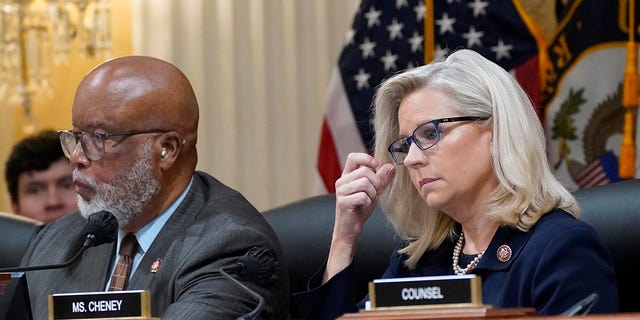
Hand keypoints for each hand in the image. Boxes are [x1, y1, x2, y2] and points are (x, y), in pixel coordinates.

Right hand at [323, 153, 394, 282]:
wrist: (351, 228)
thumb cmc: (360, 208)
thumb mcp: (374, 191)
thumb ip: (381, 178)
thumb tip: (390, 166)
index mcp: (347, 175)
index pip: (353, 157)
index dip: (366, 158)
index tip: (376, 165)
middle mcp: (341, 181)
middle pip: (364, 171)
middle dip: (376, 182)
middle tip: (376, 193)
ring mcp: (340, 191)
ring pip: (364, 182)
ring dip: (372, 193)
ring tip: (369, 200)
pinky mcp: (342, 202)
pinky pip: (362, 196)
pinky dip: (368, 202)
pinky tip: (363, 206)